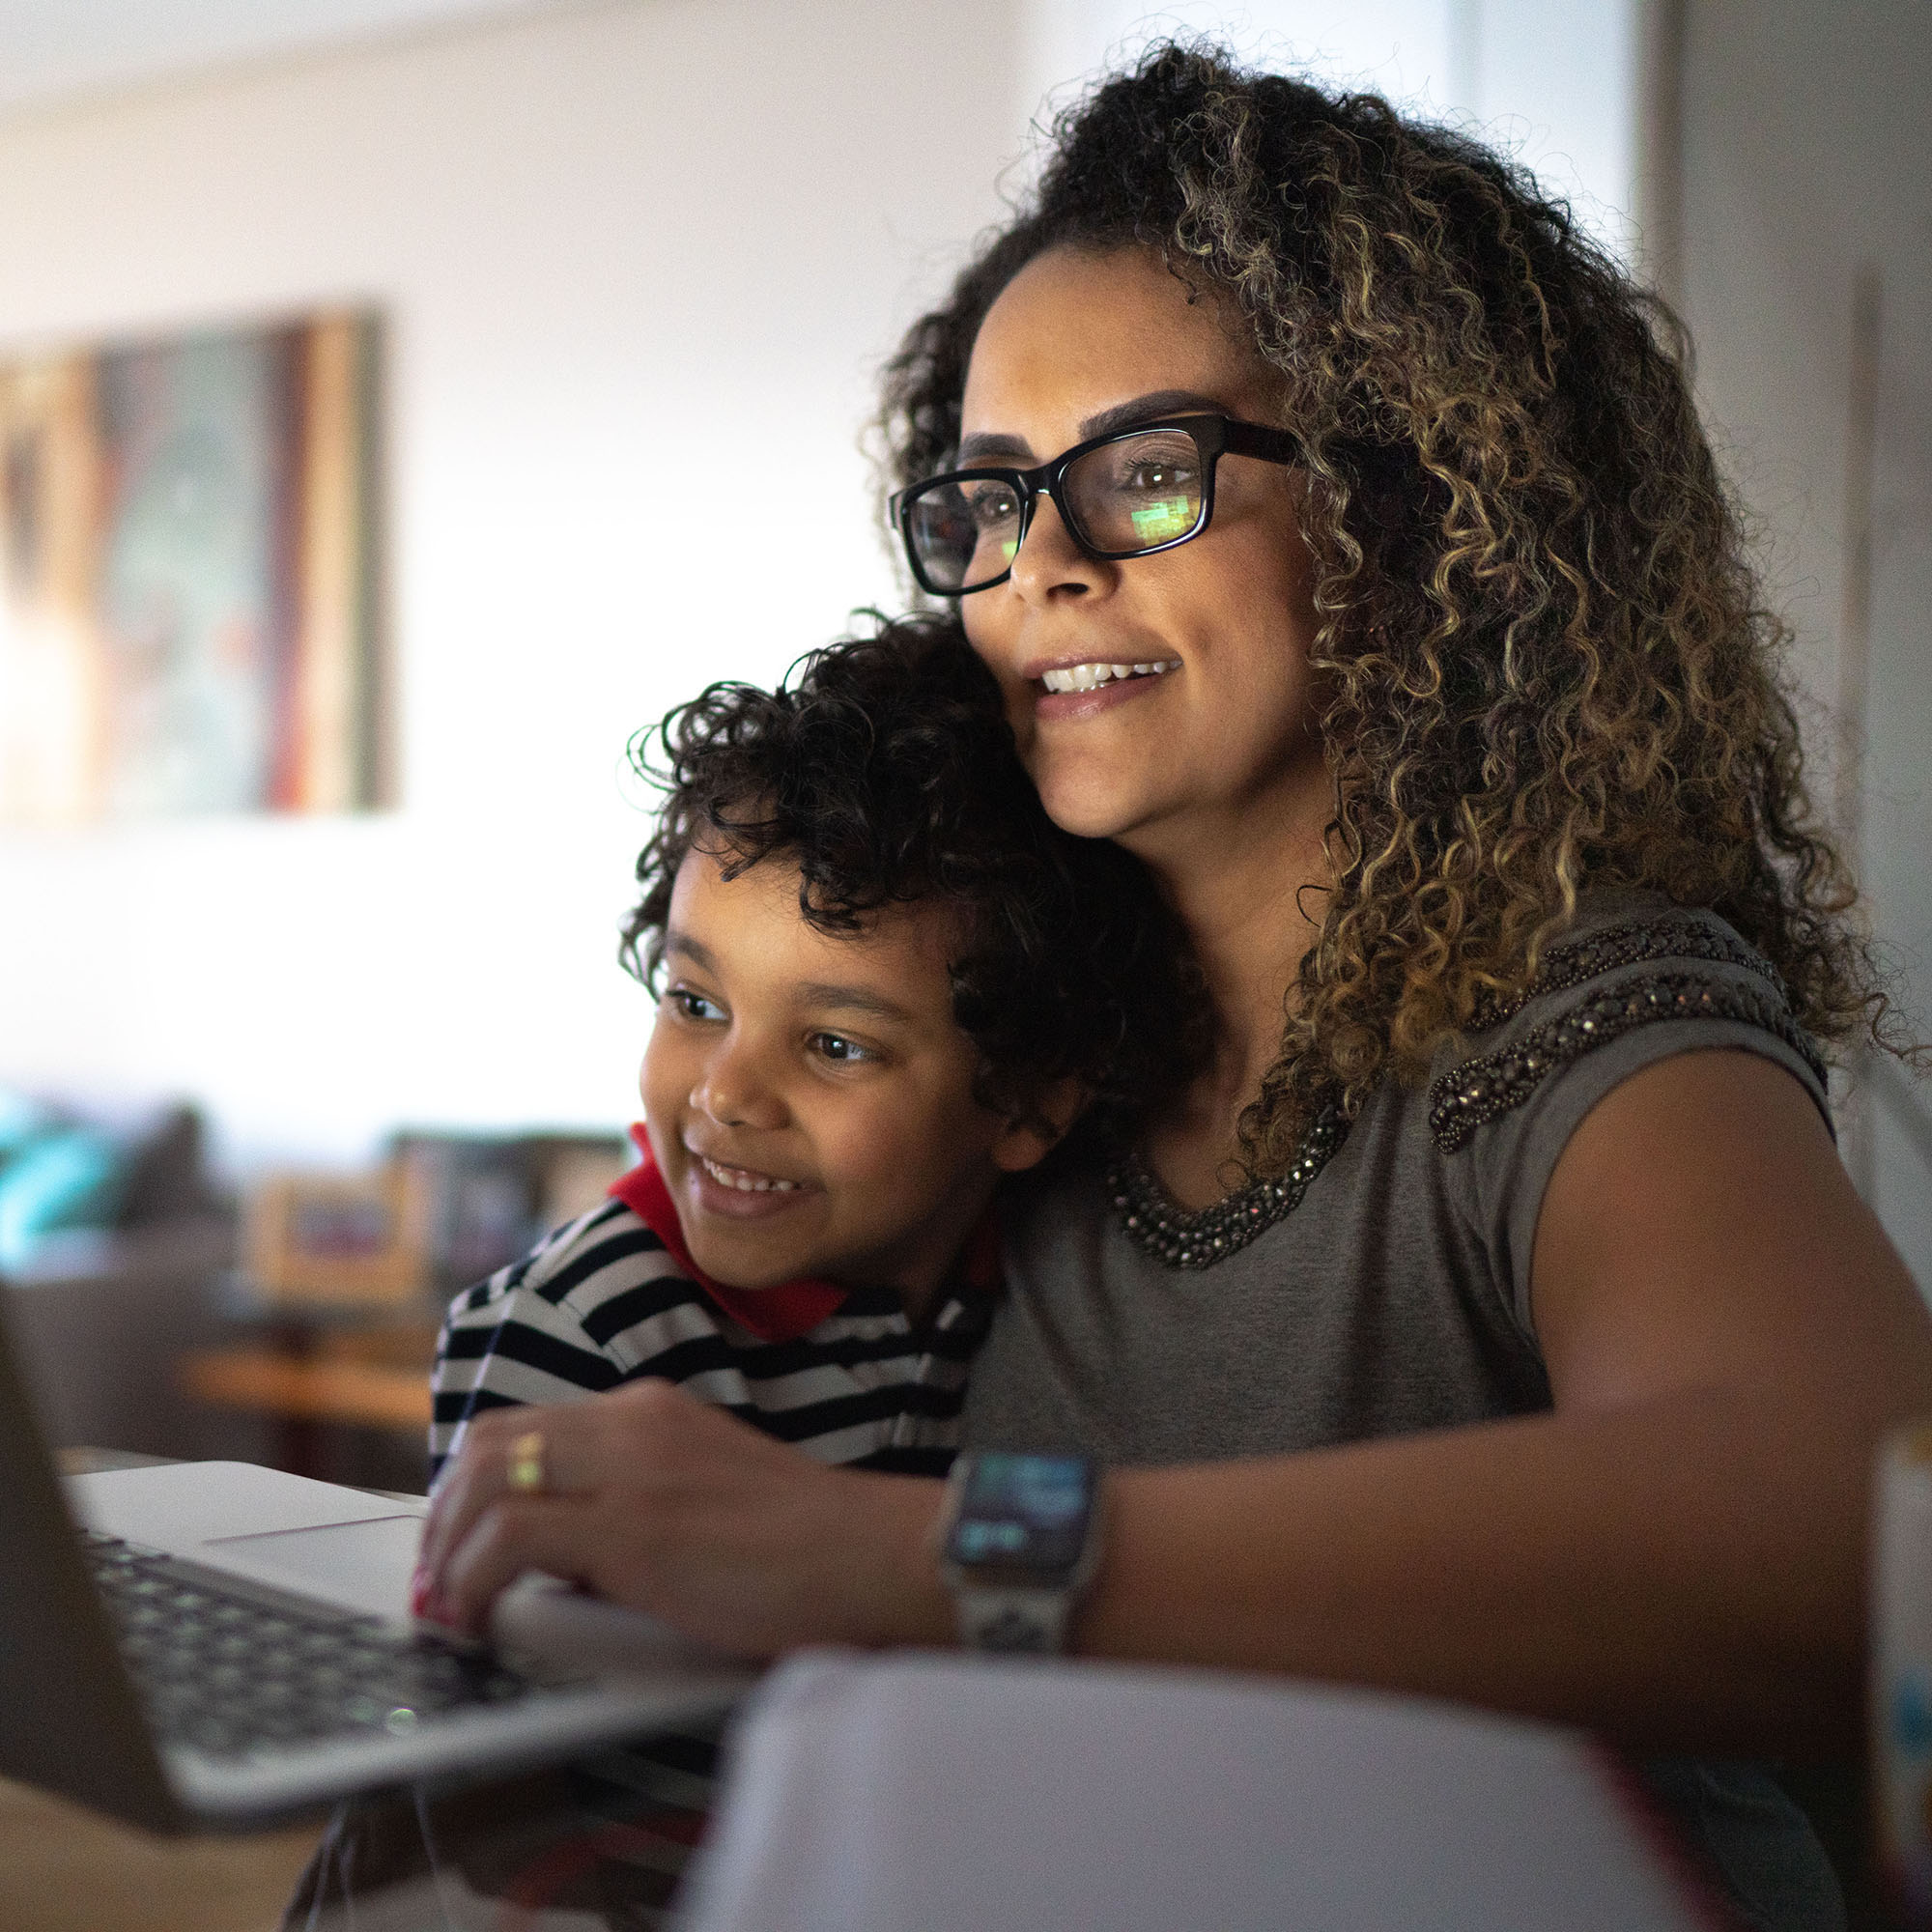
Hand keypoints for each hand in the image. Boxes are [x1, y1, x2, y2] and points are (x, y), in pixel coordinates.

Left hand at [414, 1380, 952, 1657]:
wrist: (869, 1555)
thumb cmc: (805, 1547)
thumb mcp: (706, 1499)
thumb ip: (636, 1506)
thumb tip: (561, 1560)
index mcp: (652, 1412)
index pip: (527, 1424)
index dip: (472, 1486)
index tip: (456, 1545)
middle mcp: (634, 1422)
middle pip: (490, 1440)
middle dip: (444, 1514)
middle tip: (436, 1581)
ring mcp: (631, 1468)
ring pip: (487, 1477)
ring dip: (446, 1549)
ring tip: (448, 1608)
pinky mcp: (633, 1526)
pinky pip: (509, 1537)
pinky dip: (471, 1581)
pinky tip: (477, 1620)